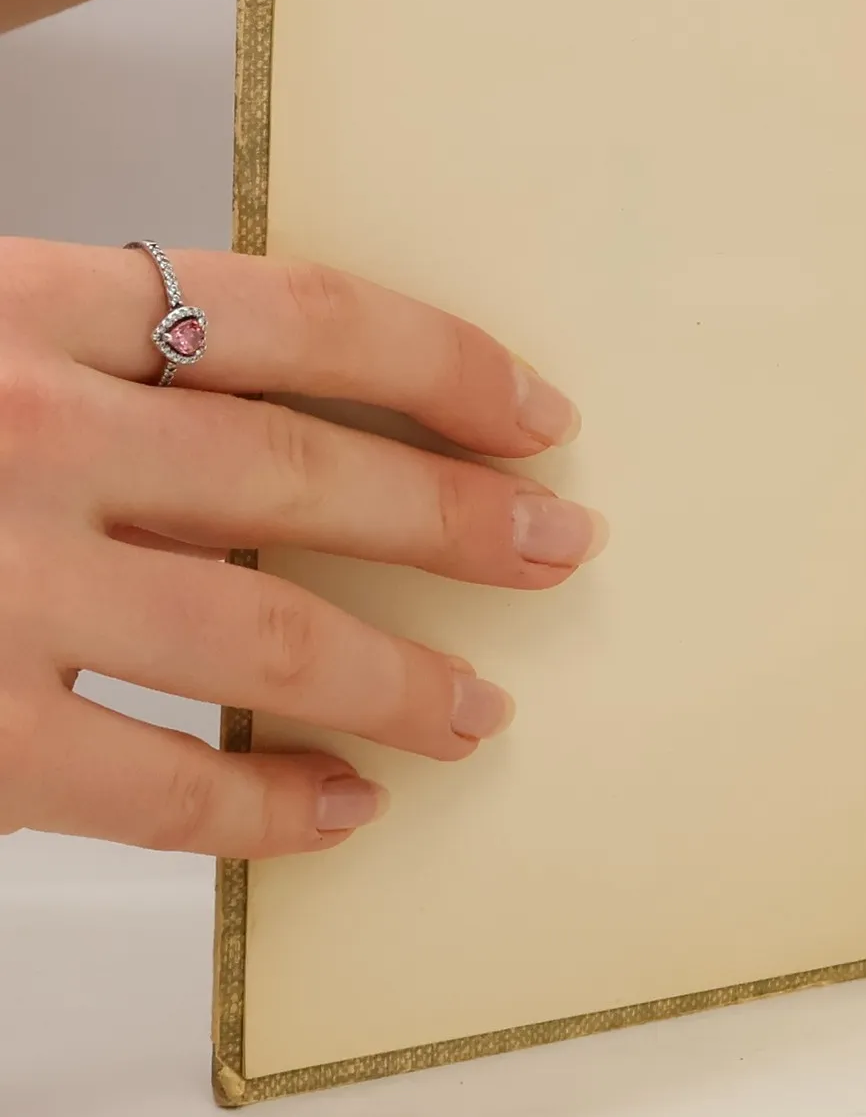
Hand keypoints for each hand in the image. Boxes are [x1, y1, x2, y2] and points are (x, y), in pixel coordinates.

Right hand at [0, 240, 605, 856]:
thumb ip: (97, 370)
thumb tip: (264, 426)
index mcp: (28, 310)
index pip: (300, 318)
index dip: (445, 369)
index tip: (535, 418)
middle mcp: (31, 434)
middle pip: (307, 475)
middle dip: (460, 523)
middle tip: (559, 550)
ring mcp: (0, 585)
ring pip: (267, 636)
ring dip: (398, 682)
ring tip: (477, 711)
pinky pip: (163, 787)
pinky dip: (269, 806)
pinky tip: (339, 804)